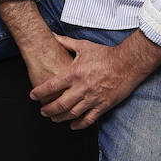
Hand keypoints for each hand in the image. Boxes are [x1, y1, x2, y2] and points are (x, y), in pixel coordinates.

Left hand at [30, 32, 160, 129]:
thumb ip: (65, 42)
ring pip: (73, 113)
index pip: (52, 86)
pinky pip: (89, 119)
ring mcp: (93, 98)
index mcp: (75, 73)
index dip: (40, 92)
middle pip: (60, 104)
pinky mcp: (103, 105)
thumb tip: (52, 35)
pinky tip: (73, 125)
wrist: (127, 64)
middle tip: (42, 111)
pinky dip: (79, 124)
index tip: (33, 96)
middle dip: (48, 109)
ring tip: (54, 118)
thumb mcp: (83, 46)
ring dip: (61, 118)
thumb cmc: (105, 54)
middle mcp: (82, 88)